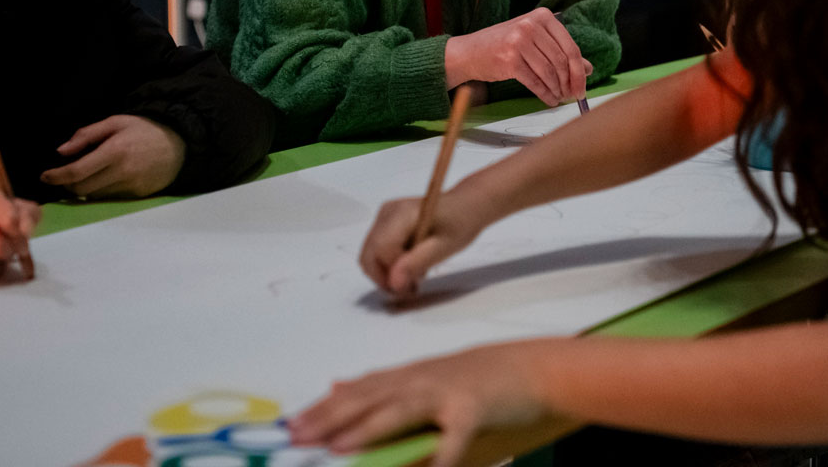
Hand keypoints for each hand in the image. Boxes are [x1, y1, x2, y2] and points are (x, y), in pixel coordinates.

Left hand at [39, 114, 185, 198]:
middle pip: (81, 188)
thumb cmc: (144, 129)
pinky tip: (104, 179)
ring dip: (82, 188)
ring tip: (84, 175)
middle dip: (66, 184)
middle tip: (62, 176)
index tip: (45, 176)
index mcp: (114, 151)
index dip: (56, 176)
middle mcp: (121, 172)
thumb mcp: (116, 122)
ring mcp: (130, 187)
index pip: (77, 171)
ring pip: (94, 195)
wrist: (179, 144)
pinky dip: (100, 191)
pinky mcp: (136, 196)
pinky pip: (109, 198)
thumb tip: (61, 151)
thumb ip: (86, 135)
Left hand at [289, 342, 547, 466]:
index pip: (357, 392)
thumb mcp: (428, 383)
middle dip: (330, 419)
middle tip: (298, 436)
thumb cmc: (481, 383)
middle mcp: (421, 381)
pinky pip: (453, 441)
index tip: (292, 424)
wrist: (534, 369)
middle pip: (368, 399)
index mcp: (408, 378)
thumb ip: (386, 390)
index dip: (323, 408)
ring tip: (336, 448)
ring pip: (399, 412)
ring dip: (366, 431)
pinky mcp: (474, 410)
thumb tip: (337, 386)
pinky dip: (438, 458)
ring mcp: (447, 394)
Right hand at [360, 193, 485, 297]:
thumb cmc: (460, 222)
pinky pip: (377, 251)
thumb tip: (393, 282)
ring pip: (370, 256)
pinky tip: (411, 267)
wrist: (466, 206)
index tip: (410, 289)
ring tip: (414, 279)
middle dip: (384, 279)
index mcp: (401, 214)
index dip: (390, 276)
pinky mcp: (385, 223)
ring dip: (387, 274)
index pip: (380, 251)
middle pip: (368, 255)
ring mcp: (383, 216)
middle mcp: (386, 212)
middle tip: (409, 290)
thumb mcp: (444, 247)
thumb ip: (416, 263)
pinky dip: (390, 265)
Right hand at [444, 8, 591, 105]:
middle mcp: (530, 25)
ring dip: (557, 89)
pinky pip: (535, 82)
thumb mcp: (534, 41)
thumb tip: (588, 68)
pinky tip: (549, 100)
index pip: (570, 46)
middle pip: (561, 60)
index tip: (583, 87)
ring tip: (559, 97)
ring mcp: (519, 41)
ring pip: (549, 72)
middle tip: (573, 96)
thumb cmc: (504, 45)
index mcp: (542, 16)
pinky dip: (545, 94)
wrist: (470, 52)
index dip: (579, 70)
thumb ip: (560, 51)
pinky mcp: (509, 60)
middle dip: (570, 82)